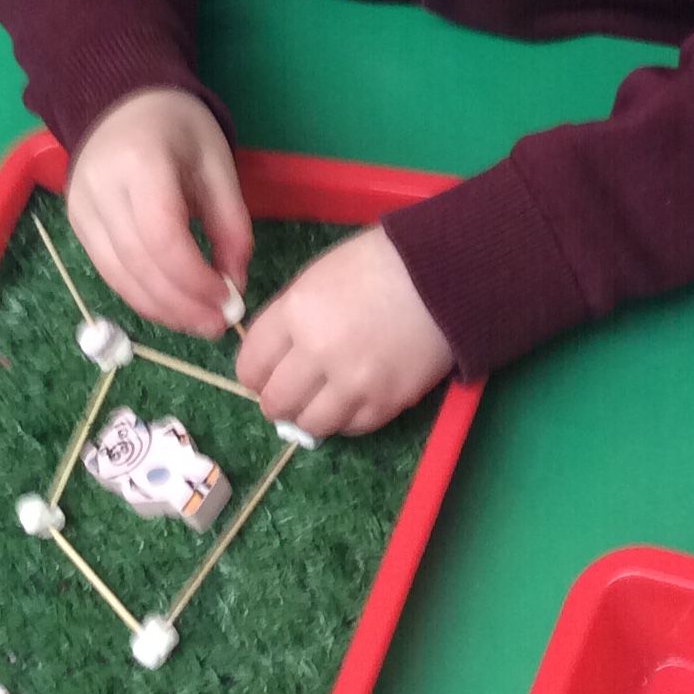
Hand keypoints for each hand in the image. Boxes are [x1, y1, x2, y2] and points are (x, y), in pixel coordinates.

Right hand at [66, 88, 251, 339]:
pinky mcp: (77, 224)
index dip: (194, 278)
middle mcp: (100, 189)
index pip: (161, 236)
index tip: (227, 299)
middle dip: (180, 303)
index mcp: (140, 162)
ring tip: (198, 323)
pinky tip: (171, 307)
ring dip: (160, 309)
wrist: (122, 100)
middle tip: (216, 324)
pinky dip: (140, 295)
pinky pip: (108, 271)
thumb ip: (230, 221)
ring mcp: (81, 208)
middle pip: (137, 263)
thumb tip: (235, 282)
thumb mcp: (217, 162)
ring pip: (117, 276)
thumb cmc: (178, 127)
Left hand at [236, 228, 452, 438]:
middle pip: (275, 403)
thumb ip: (289, 317)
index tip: (265, 374)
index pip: (250, 367)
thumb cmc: (378, 264)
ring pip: (310, 425)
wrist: (444, 273)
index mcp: (295, 313)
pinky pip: (352, 428)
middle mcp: (318, 353)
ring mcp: (353, 382)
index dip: (254, 375)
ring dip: (310, 416)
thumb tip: (272, 357)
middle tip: (291, 393)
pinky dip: (347, 418)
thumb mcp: (317, 277)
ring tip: (322, 400)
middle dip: (277, 402)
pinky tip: (353, 398)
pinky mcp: (386, 402)